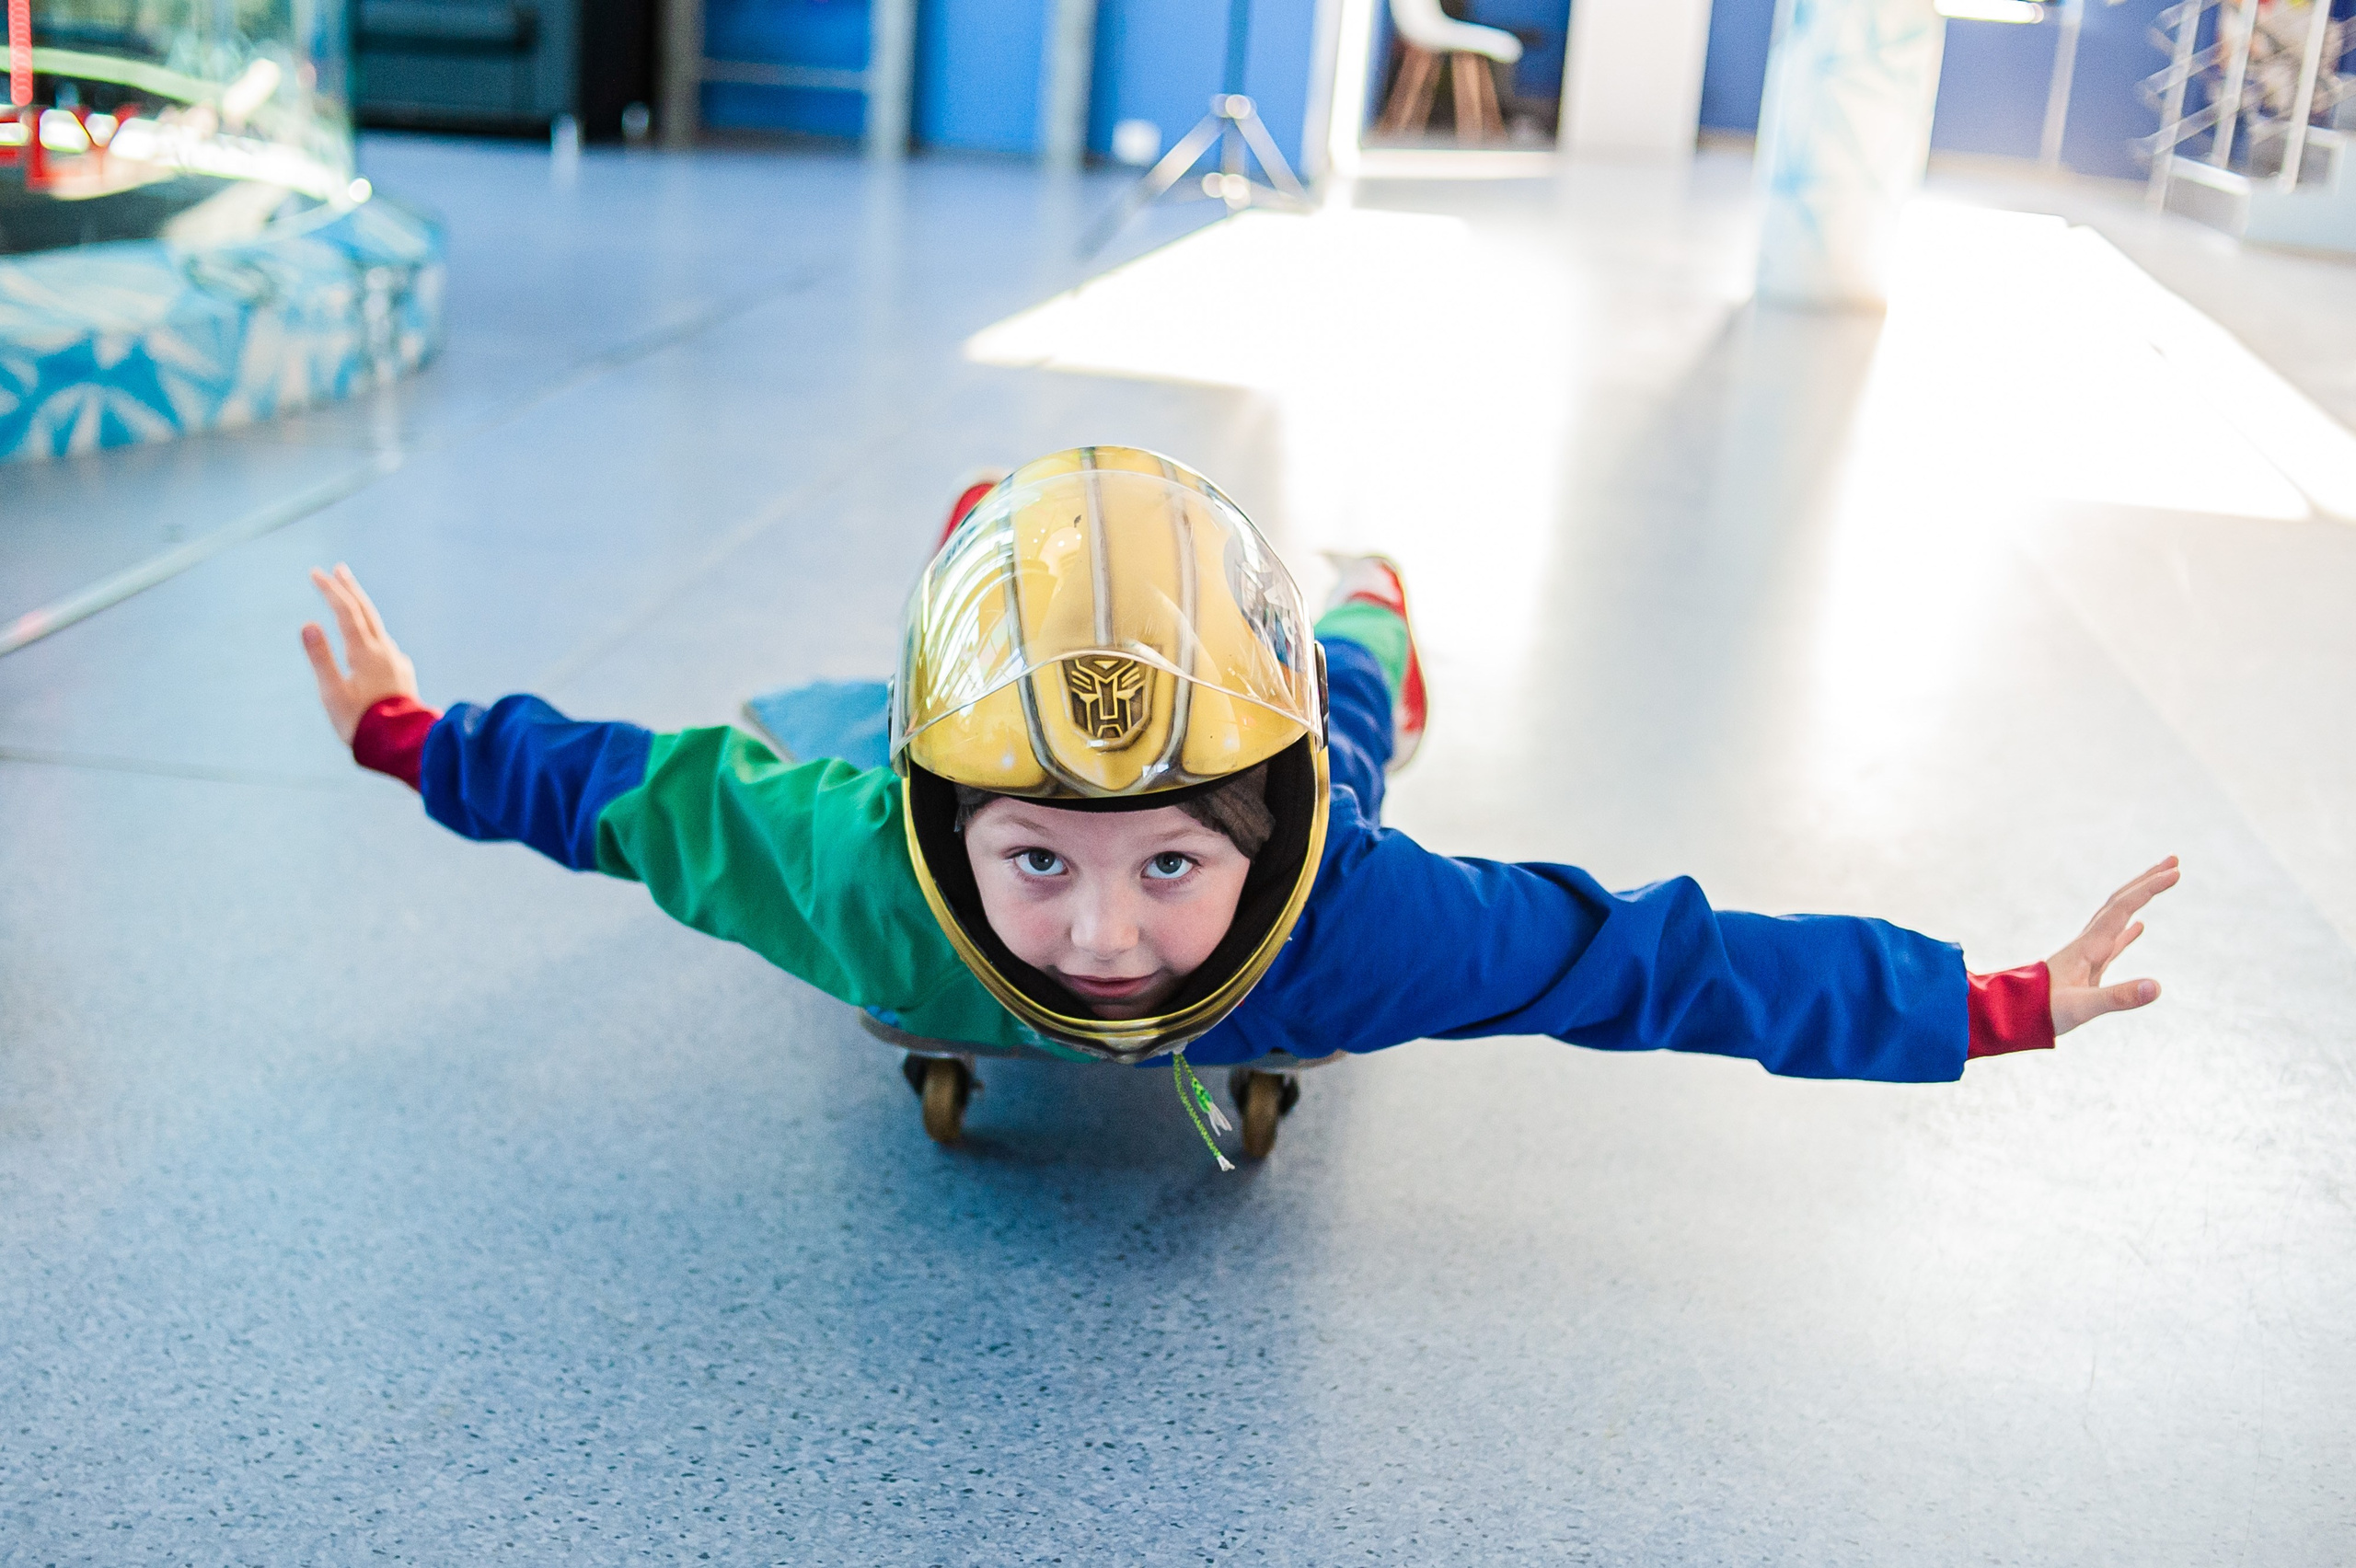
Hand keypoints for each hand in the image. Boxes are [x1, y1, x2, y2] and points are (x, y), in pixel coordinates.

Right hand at [301, 564, 417, 744]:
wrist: (402, 745)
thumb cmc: (362, 723)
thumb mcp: (332, 692)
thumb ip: (321, 657)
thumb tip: (309, 623)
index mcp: (365, 653)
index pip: (346, 612)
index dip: (331, 590)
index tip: (315, 573)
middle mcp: (385, 651)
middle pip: (367, 612)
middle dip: (350, 589)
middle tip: (338, 569)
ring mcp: (396, 662)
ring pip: (378, 627)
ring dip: (363, 609)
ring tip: (352, 599)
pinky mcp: (403, 675)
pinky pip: (386, 646)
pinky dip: (373, 634)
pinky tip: (372, 641)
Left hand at [2048, 856, 2178, 1035]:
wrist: (2012, 1016)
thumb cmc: (2043, 1012)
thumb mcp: (2082, 1007)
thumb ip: (2119, 997)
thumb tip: (2156, 986)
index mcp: (2089, 946)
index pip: (2123, 908)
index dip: (2149, 889)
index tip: (2176, 872)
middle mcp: (2088, 943)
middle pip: (2120, 902)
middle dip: (2147, 881)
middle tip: (2174, 861)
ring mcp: (2087, 954)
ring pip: (2117, 917)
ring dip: (2140, 898)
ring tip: (2160, 882)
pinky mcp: (2087, 969)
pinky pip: (2113, 942)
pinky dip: (2129, 931)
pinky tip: (2140, 926)